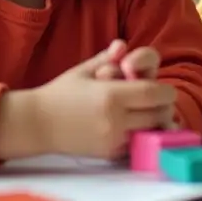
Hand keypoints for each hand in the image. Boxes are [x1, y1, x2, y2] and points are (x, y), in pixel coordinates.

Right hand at [0, 42, 175, 161]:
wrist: (37, 124)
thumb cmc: (61, 93)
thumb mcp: (84, 70)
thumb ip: (108, 57)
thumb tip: (122, 46)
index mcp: (111, 96)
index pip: (155, 94)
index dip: (164, 90)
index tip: (161, 88)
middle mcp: (115, 120)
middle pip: (159, 114)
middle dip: (162, 106)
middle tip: (155, 100)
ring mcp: (113, 140)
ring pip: (152, 132)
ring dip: (154, 122)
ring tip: (145, 112)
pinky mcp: (109, 154)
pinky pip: (137, 144)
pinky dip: (141, 135)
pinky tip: (132, 125)